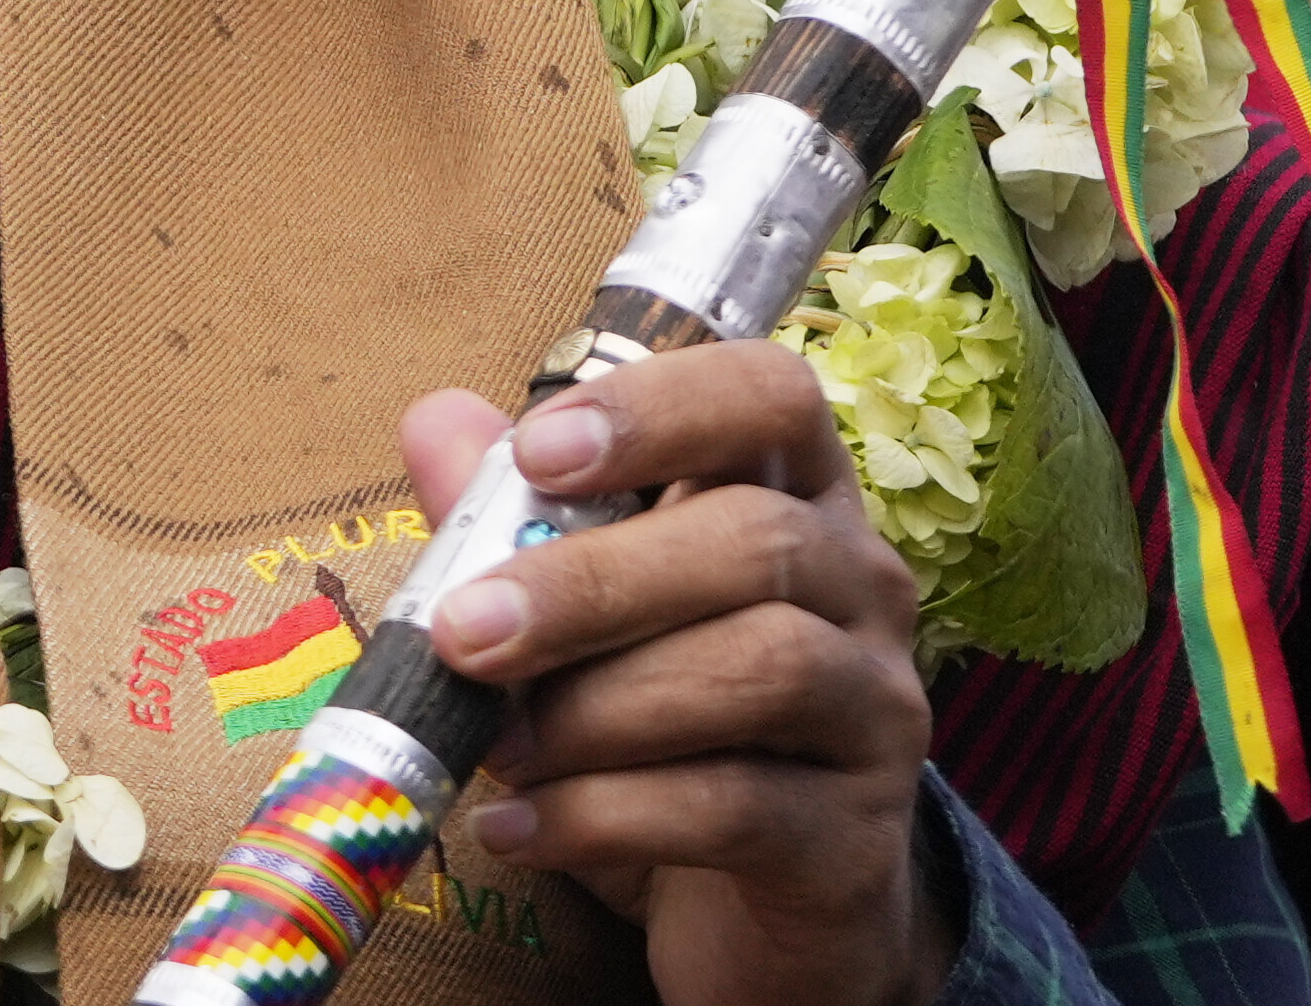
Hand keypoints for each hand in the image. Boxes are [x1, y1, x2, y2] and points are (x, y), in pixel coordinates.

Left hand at [403, 348, 953, 1005]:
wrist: (755, 914)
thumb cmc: (662, 726)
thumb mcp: (580, 619)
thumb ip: (510, 518)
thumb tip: (434, 423)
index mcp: (797, 495)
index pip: (773, 396)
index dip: (662, 407)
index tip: (539, 452)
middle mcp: (862, 587)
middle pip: (757, 539)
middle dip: (593, 583)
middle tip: (467, 633)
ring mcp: (876, 713)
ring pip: (765, 668)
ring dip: (601, 705)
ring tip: (498, 746)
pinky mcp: (854, 840)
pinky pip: (738, 809)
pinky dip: (604, 815)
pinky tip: (515, 826)